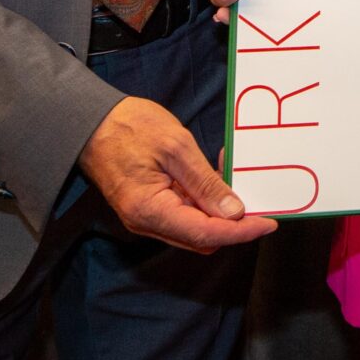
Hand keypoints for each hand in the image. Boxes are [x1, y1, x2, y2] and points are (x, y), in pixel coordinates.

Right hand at [77, 95, 277, 252]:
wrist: (91, 122)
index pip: (206, 234)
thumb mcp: (176, 147)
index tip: (268, 223)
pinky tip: (216, 178)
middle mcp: (147, 222)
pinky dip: (205, 203)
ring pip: (196, 229)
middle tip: (258, 198)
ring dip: (220, 213)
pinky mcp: (150, 207)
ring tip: (235, 179)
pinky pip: (185, 215)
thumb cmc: (128, 128)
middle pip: (203, 238)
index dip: (241, 232)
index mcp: (150, 211)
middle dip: (234, 224)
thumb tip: (234, 212)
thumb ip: (205, 182)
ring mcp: (147, 217)